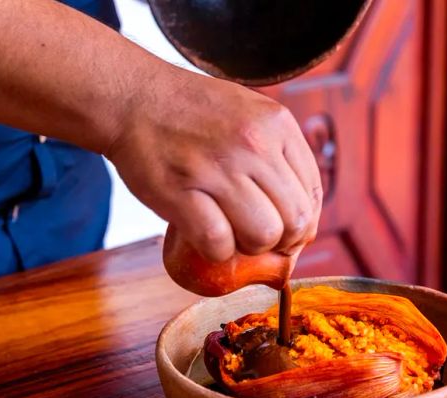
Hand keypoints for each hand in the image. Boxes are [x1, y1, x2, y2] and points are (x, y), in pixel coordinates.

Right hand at [106, 64, 321, 262]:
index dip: (303, 224)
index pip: (313, 194)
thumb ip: (280, 153)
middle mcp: (254, 145)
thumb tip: (304, 218)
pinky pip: (218, 243)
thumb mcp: (250, 112)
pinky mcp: (181, 193)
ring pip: (263, 236)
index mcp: (277, 125)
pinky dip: (216, 251)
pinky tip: (206, 239)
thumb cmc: (192, 113)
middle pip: (294, 221)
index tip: (284, 232)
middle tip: (257, 238)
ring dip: (249, 248)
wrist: (133, 98)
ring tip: (231, 234)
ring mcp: (217, 169)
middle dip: (281, 242)